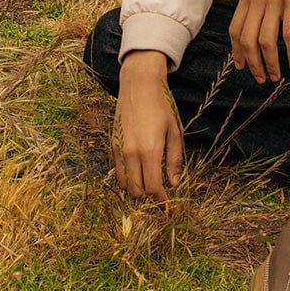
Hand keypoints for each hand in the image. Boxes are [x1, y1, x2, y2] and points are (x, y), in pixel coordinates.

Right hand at [113, 50, 182, 200]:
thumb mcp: (175, 131)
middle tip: (161, 196)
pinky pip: (117, 171)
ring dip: (137, 189)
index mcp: (149, 149)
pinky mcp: (113, 145)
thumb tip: (176, 183)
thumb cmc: (161, 106)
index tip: (169, 205)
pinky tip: (139, 174)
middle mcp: (131, 152)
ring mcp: (119, 149)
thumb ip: (174, 159)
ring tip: (150, 186)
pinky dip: (127, 178)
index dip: (161, 200)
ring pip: (125, 184)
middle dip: (149, 197)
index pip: (153, 187)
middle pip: (137, 190)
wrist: (138, 85)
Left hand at [229, 0, 289, 82]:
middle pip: (248, 40)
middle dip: (253, 64)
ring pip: (266, 41)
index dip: (237, 51)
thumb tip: (258, 23)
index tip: (242, 66)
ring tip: (277, 76)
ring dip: (271, 63)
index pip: (235, 29)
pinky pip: (289, 34)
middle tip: (262, 78)